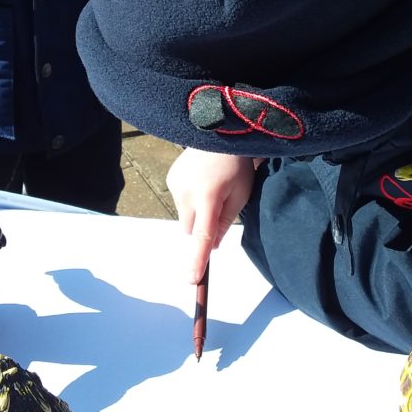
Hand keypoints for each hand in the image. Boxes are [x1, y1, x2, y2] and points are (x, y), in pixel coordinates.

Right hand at [166, 148, 257, 283]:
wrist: (220, 133)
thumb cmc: (237, 166)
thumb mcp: (240, 195)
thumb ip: (225, 222)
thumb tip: (211, 246)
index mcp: (209, 198)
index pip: (202, 236)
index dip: (197, 260)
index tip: (192, 279)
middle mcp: (187, 192)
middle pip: (191, 229)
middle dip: (202, 227)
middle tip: (218, 207)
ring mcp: (176, 185)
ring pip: (185, 216)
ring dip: (196, 212)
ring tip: (211, 187)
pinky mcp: (171, 179)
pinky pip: (179, 201)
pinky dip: (190, 199)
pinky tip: (201, 180)